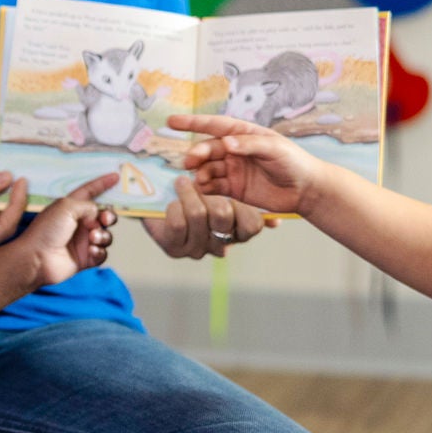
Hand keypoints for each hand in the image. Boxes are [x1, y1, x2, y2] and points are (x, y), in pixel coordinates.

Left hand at [14, 174, 118, 284]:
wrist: (37, 258)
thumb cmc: (45, 231)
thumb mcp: (66, 207)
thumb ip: (88, 205)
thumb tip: (98, 214)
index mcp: (71, 207)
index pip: (90, 191)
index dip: (102, 184)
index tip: (116, 176)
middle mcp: (78, 223)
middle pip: (103, 216)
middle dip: (109, 216)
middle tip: (105, 219)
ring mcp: (82, 241)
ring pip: (105, 235)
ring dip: (103, 235)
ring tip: (93, 238)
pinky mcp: (85, 258)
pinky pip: (102, 253)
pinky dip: (99, 251)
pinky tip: (91, 251)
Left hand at [141, 174, 274, 260]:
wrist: (154, 203)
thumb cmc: (191, 196)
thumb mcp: (219, 193)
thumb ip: (244, 203)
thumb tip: (277, 223)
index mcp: (235, 233)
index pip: (252, 226)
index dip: (242, 207)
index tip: (230, 194)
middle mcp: (218, 245)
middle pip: (223, 214)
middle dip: (209, 193)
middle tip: (200, 184)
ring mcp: (196, 249)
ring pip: (198, 214)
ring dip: (188, 193)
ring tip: (182, 183)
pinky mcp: (174, 247)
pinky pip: (178, 220)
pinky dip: (174, 204)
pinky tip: (171, 202)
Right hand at [169, 113, 323, 216]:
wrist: (306, 190)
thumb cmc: (294, 162)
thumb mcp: (274, 148)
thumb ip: (249, 144)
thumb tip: (225, 142)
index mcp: (243, 134)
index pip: (214, 125)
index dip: (193, 123)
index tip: (172, 122)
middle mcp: (234, 150)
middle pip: (208, 149)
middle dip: (197, 153)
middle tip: (190, 161)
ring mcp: (233, 170)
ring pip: (208, 168)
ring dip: (200, 172)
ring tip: (198, 179)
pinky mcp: (234, 189)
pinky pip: (214, 187)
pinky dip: (205, 188)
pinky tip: (202, 190)